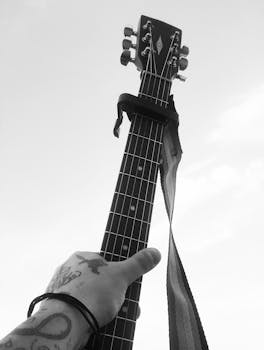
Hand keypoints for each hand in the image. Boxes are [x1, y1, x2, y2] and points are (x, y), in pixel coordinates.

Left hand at [44, 248, 160, 327]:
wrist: (64, 323)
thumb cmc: (91, 293)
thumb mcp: (121, 275)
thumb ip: (138, 264)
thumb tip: (155, 251)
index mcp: (82, 258)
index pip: (106, 262)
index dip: (121, 274)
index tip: (129, 287)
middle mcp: (70, 271)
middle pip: (101, 282)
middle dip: (117, 295)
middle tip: (128, 307)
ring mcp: (62, 291)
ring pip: (92, 298)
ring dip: (108, 308)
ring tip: (118, 319)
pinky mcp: (59, 309)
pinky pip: (82, 311)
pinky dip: (93, 317)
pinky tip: (102, 324)